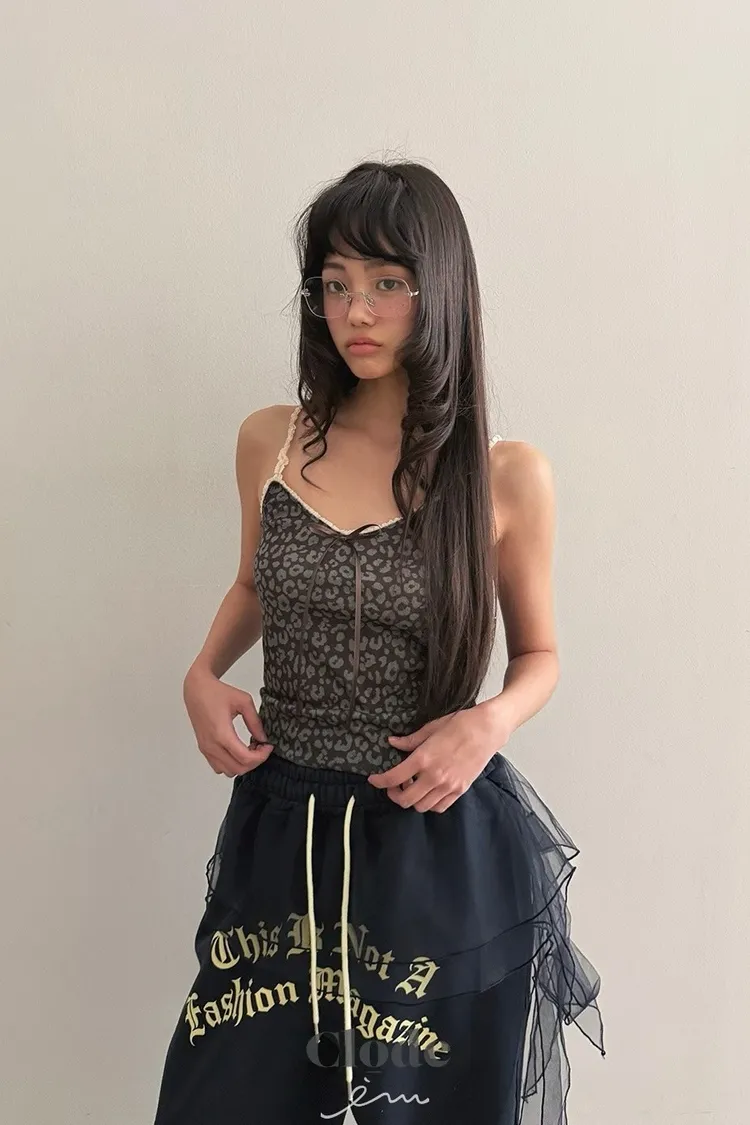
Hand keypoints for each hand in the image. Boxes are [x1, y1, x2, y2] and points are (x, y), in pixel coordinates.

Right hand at [183, 664, 273, 777]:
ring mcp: (206, 749)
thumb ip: (255, 722)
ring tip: (250, 748)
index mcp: (222, 734)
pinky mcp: (203, 748)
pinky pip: (219, 766)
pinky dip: (231, 764)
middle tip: (261, 747)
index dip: (261, 756)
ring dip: (242, 764)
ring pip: (228, 771)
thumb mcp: (243, 701)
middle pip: (238, 769)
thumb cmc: (218, 693)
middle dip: (255, 761)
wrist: (196, 690)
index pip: (245, 758)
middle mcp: (212, 745)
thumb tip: (263, 738)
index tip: (268, 746)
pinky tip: (238, 749)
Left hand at [367, 705, 509, 812]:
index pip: (393, 778)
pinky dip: (429, 803)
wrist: (487, 730)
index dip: (379, 782)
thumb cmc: (460, 724)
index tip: (374, 780)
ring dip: (412, 800)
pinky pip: (439, 807)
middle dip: (394, 794)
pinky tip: (428, 791)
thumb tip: (393, 743)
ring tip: (412, 786)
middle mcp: (434, 776)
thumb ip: (410, 741)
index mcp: (423, 759)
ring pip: (421, 806)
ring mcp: (448, 786)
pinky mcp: (460, 790)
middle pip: (405, 799)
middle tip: (393, 786)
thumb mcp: (431, 728)